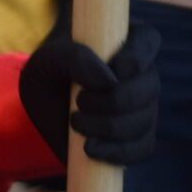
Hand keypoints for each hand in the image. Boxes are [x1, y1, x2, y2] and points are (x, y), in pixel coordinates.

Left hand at [19, 20, 160, 166]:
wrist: (42, 111)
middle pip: (150, 87)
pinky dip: (118, 151)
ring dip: (109, 127)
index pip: (148, 40)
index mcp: (123, 41)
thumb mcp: (47, 60)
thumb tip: (110, 81)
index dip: (137, 57)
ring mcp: (144, 106)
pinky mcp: (138, 137)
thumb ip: (73, 58)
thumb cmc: (46, 74)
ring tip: (76, 122)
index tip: (114, 70)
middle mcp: (141, 73)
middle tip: (79, 102)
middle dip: (114, 101)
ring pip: (145, 120)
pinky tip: (91, 148)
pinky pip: (144, 148)